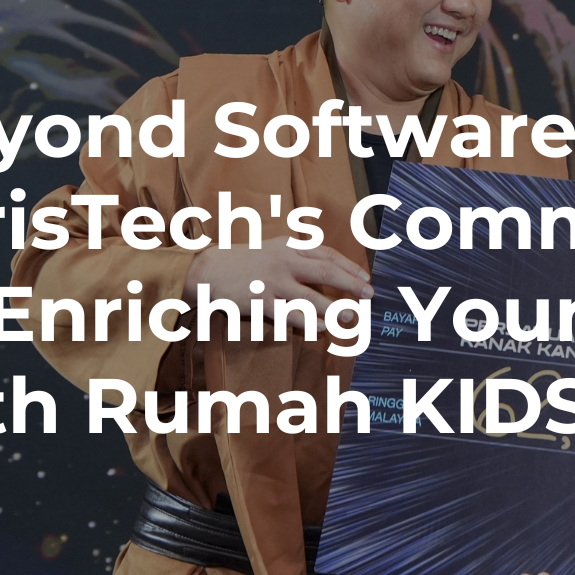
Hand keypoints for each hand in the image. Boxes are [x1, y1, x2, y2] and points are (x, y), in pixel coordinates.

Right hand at [183, 236, 371, 333]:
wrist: (204, 270)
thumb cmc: (240, 261)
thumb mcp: (270, 248)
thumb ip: (295, 252)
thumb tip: (324, 262)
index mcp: (287, 246)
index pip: (326, 253)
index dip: (349, 266)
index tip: (366, 277)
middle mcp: (283, 261)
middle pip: (325, 271)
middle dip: (351, 284)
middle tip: (370, 295)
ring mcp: (271, 281)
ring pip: (310, 297)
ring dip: (333, 308)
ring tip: (350, 317)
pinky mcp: (259, 301)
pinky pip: (288, 314)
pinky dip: (307, 321)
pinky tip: (322, 328)